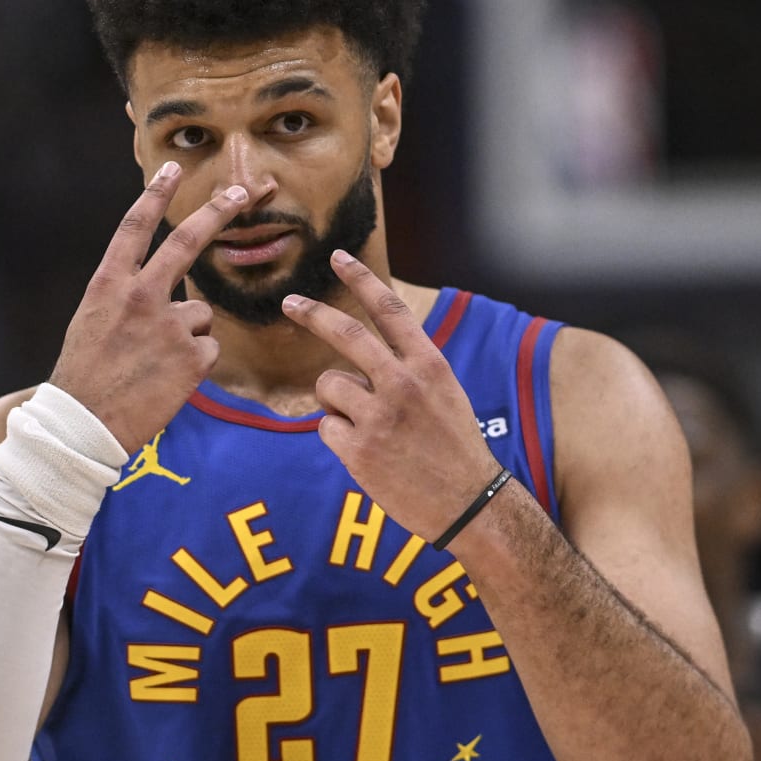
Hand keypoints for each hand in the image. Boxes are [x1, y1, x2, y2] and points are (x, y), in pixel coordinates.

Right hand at [49, 163, 249, 453]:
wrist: (84, 425)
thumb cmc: (85, 377)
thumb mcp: (92, 323)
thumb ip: (125, 298)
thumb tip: (163, 291)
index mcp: (108, 285)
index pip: (134, 228)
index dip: (154, 196)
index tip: (171, 169)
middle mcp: (141, 296)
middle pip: (186, 243)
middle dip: (217, 213)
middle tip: (241, 193)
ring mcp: (169, 325)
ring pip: (200, 316)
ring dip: (187, 336)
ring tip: (156, 365)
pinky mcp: (193, 357)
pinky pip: (207, 349)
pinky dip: (194, 365)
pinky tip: (168, 381)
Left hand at [281, 250, 500, 540]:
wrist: (469, 503)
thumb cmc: (455, 449)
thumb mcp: (446, 395)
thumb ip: (408, 370)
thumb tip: (359, 359)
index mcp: (429, 366)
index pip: (390, 310)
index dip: (361, 279)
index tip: (338, 257)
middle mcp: (403, 383)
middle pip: (346, 333)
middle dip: (313, 313)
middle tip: (290, 302)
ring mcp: (379, 416)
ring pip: (329, 385)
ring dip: (336, 402)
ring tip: (368, 428)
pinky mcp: (358, 448)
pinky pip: (326, 426)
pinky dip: (339, 438)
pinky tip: (367, 454)